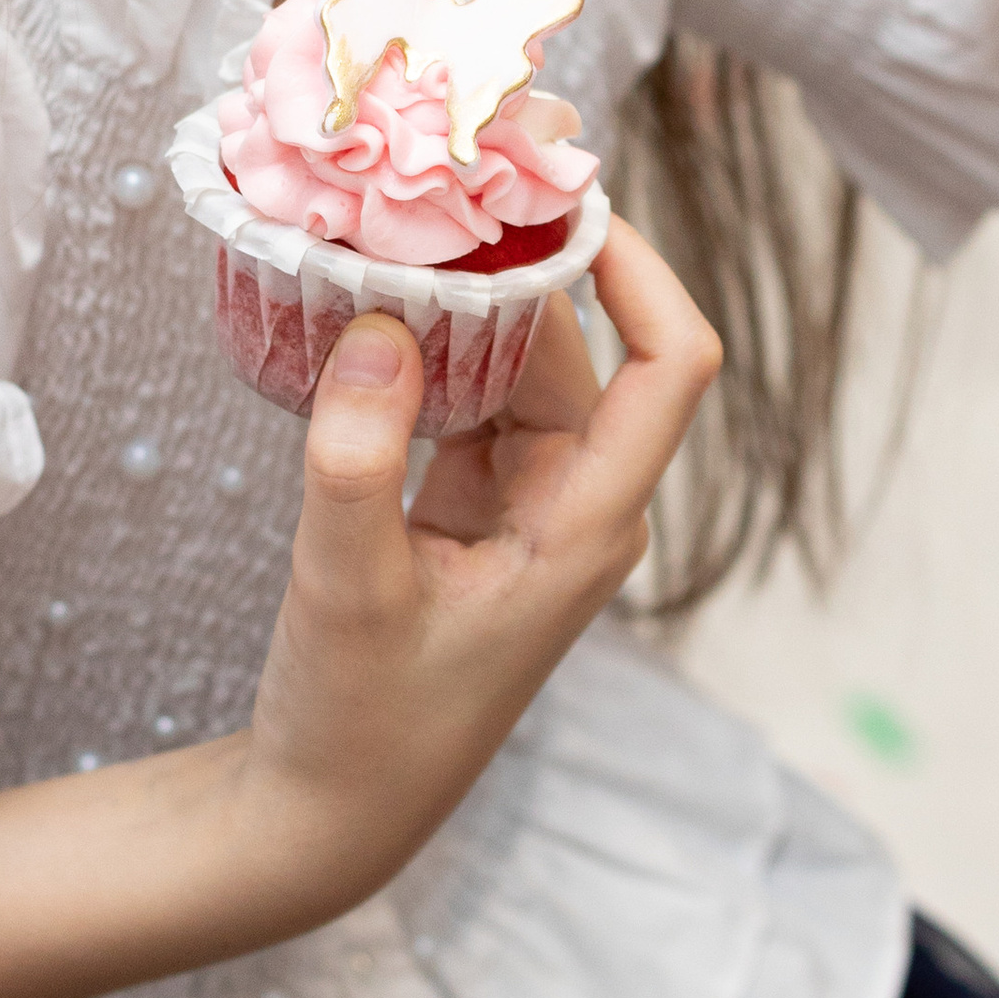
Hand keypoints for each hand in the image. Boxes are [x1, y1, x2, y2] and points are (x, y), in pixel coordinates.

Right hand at [238, 219, 720, 916]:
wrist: (328, 812)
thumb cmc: (359, 721)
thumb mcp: (347, 589)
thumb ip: (356, 460)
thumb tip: (375, 323)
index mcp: (587, 526)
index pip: (670, 366)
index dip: (641, 268)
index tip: (562, 198)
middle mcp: (575, 502)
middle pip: (575, 345)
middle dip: (512, 265)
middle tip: (428, 186)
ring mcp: (525, 502)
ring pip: (511, 364)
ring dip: (455, 302)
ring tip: (382, 226)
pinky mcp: (471, 505)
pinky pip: (463, 397)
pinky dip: (419, 350)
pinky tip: (356, 305)